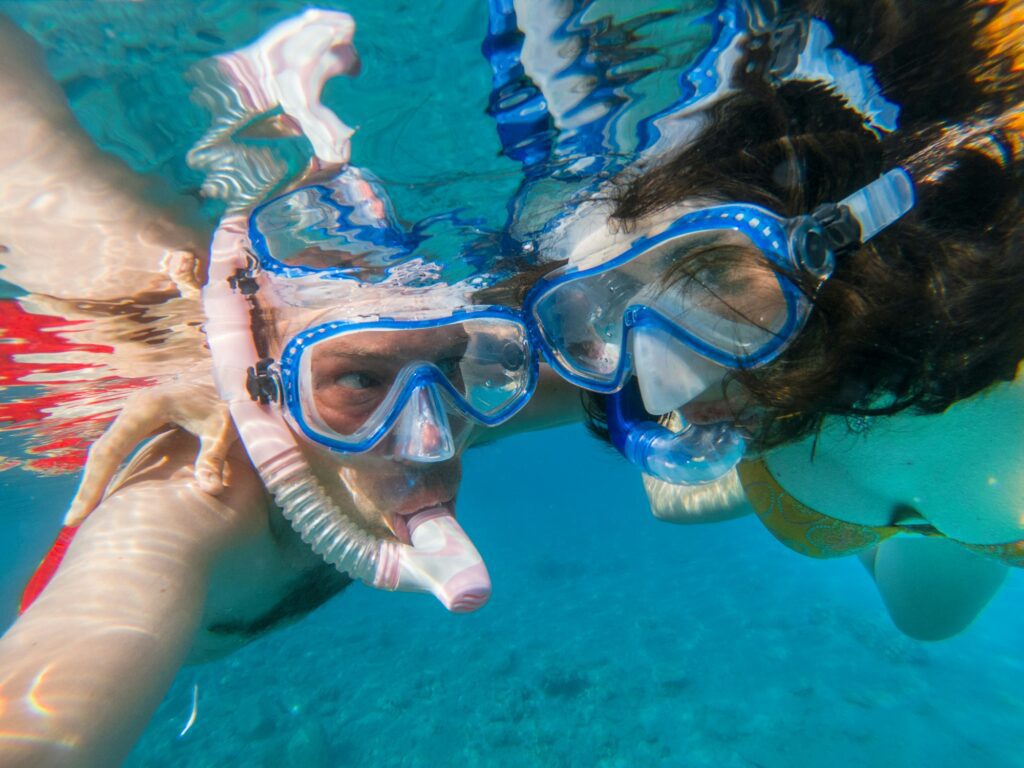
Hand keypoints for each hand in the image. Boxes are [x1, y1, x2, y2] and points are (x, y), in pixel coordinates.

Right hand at [64, 377, 235, 525]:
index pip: (111, 449)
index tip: (80, 513)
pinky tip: (104, 492)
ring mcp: (134, 412)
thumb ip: (214, 458)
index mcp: (148, 407)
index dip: (94, 482)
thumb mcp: (223, 429)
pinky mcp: (139, 420)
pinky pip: (116, 447)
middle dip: (88, 486)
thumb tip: (211, 491)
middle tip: (73, 522)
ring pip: (105, 449)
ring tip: (83, 514)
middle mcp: (134, 407)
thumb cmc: (226, 402)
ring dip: (94, 479)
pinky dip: (107, 470)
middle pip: (101, 451)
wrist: (228, 378)